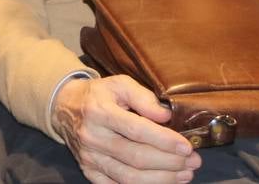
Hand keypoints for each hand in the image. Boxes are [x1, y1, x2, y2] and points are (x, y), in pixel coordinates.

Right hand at [51, 76, 199, 183]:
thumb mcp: (120, 84)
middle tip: (193, 161)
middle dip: (169, 163)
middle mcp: (93, 137)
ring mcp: (90, 158)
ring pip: (129, 177)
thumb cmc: (99, 95)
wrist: (65, 107)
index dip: (164, 141)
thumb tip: (166, 116)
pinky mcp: (89, 171)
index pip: (137, 130)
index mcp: (100, 111)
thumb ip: (143, 98)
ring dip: (161, 179)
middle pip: (136, 157)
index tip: (186, 146)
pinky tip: (162, 183)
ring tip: (184, 175)